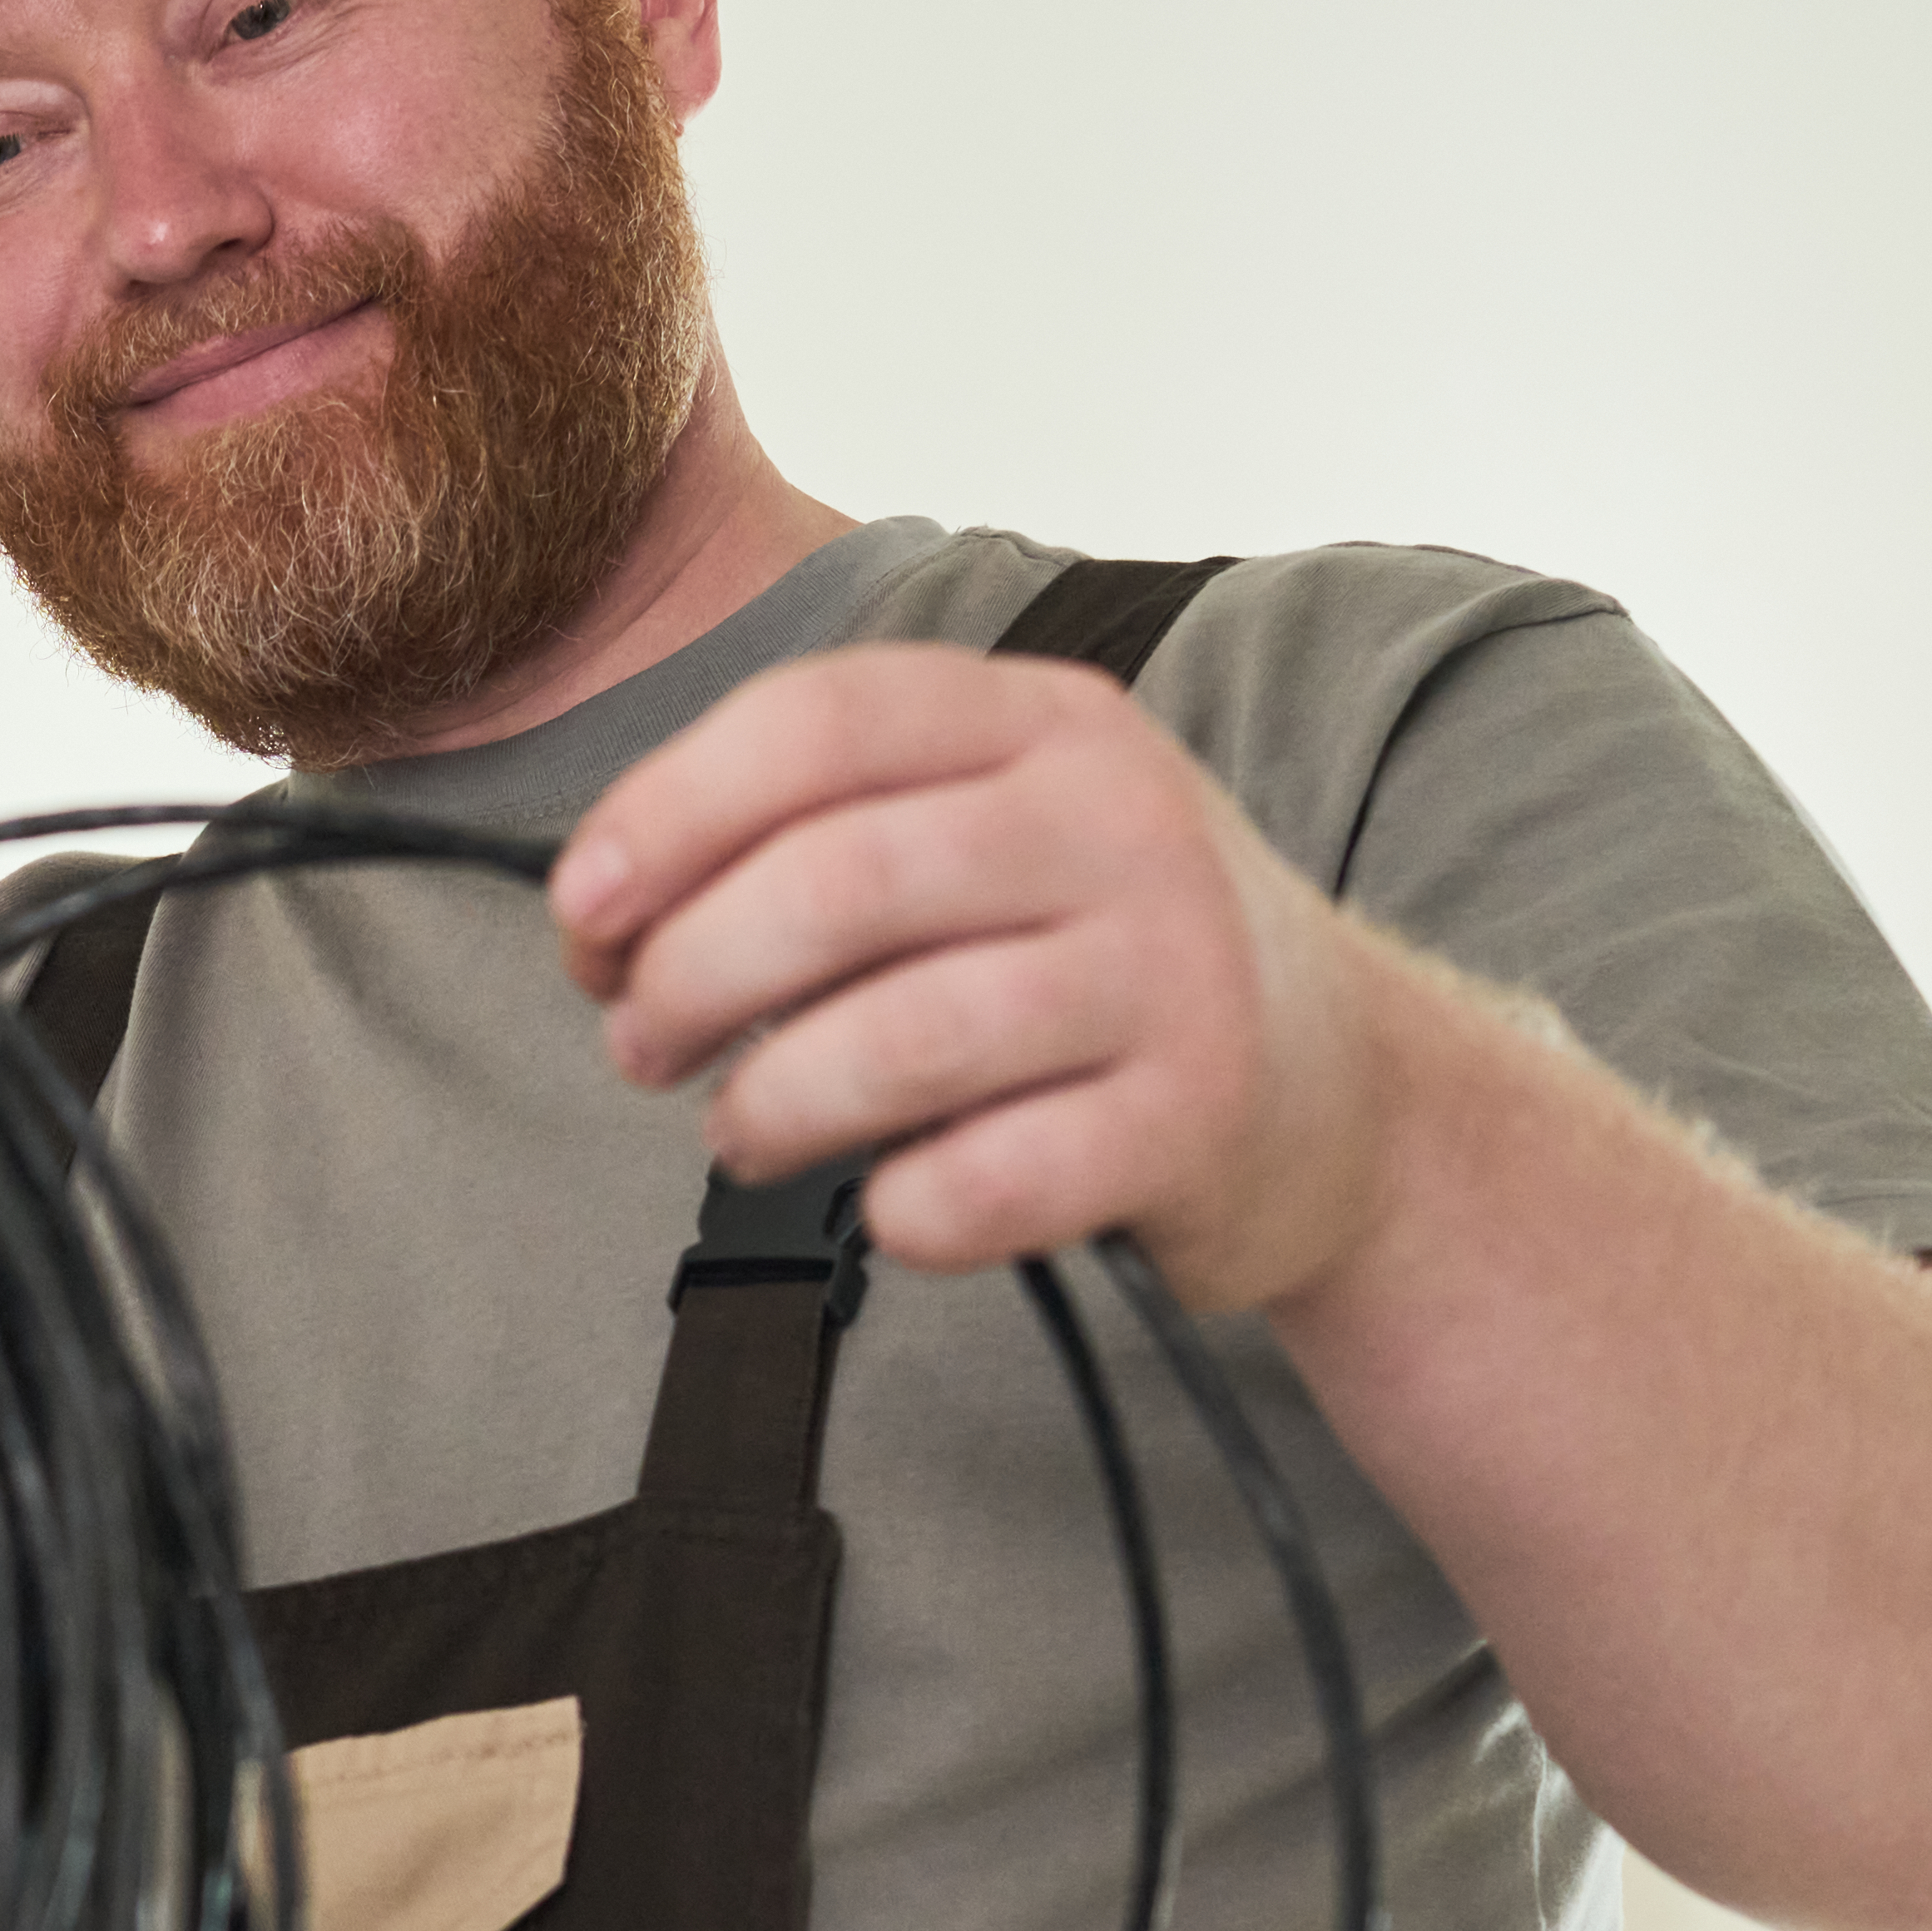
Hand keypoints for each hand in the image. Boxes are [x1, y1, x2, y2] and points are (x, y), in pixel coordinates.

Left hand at [544, 640, 1411, 1308]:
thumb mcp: (991, 832)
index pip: (817, 721)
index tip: (585, 911)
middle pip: (838, 882)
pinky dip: (901, 1209)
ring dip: (773, 1102)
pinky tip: (889, 1202)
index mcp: (1042, 721)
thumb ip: (817, 837)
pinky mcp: (1196, 1122)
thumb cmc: (1108, 958)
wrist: (1346, 1086)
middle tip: (644, 1041)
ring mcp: (1171, 970)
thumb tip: (603, 917)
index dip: (666, 814)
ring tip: (745, 1129)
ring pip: (902, 1037)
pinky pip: (990, 1181)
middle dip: (691, 975)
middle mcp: (1117, 822)